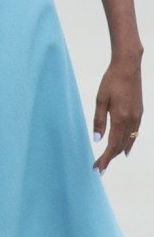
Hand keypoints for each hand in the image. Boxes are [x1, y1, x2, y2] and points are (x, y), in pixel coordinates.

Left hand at [92, 54, 142, 171]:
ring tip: (108, 160)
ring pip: (129, 140)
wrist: (129, 67)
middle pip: (121, 145)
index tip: (97, 168)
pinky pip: (135, 132)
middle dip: (109, 158)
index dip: (105, 158)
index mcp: (121, 118)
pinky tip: (125, 148)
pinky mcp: (140, 112)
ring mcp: (138, 116)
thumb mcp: (100, 100)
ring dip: (118, 151)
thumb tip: (97, 140)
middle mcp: (132, 119)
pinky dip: (129, 142)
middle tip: (98, 167)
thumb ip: (99, 121)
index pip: (112, 145)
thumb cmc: (111, 82)